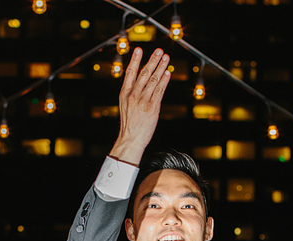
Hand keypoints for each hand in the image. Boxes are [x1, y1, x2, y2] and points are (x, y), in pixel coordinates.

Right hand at [109, 47, 170, 164]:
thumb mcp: (126, 105)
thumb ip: (132, 93)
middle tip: (159, 51)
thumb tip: (142, 81)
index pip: (130, 73)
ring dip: (160, 68)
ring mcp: (142, 101)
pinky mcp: (152, 108)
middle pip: (143, 74)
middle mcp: (133, 95)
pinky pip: (159, 91)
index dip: (135, 60)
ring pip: (152, 80)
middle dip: (152, 61)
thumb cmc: (130, 123)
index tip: (139, 49)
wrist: (130, 139)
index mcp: (124, 93)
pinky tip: (167, 73)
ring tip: (166, 58)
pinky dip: (164, 81)